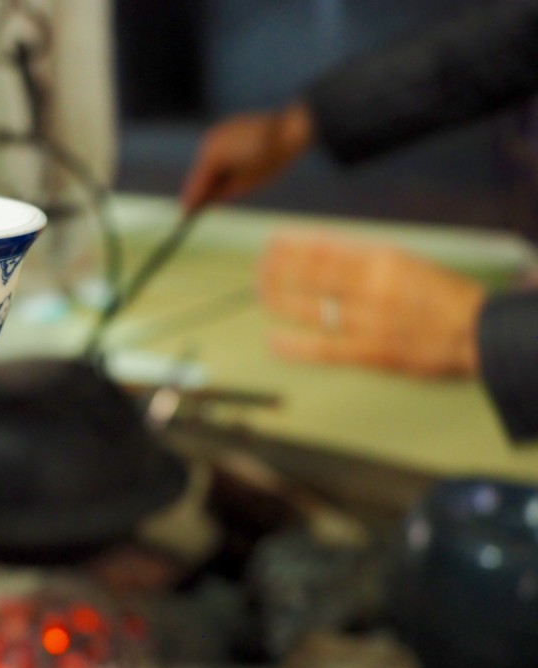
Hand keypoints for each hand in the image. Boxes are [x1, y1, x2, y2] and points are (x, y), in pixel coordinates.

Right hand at [180, 102, 313, 213]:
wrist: (291, 129)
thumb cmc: (271, 160)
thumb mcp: (246, 184)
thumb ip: (222, 193)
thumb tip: (207, 200)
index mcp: (212, 157)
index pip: (197, 183)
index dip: (192, 200)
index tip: (186, 215)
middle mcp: (210, 142)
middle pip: (200, 170)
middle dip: (200, 187)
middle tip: (196, 208)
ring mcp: (218, 132)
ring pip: (207, 160)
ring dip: (210, 175)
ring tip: (215, 192)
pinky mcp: (227, 127)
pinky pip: (216, 149)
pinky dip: (218, 162)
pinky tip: (225, 171)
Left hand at [259, 232, 483, 376]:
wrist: (477, 332)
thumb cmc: (442, 297)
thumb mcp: (405, 263)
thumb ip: (364, 260)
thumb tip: (321, 252)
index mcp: (382, 260)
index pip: (323, 251)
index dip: (291, 249)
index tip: (272, 244)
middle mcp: (371, 288)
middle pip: (310, 277)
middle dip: (278, 272)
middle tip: (259, 269)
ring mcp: (368, 322)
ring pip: (311, 309)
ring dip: (280, 301)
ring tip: (262, 294)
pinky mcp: (370, 352)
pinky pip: (324, 349)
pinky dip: (294, 346)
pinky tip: (273, 341)